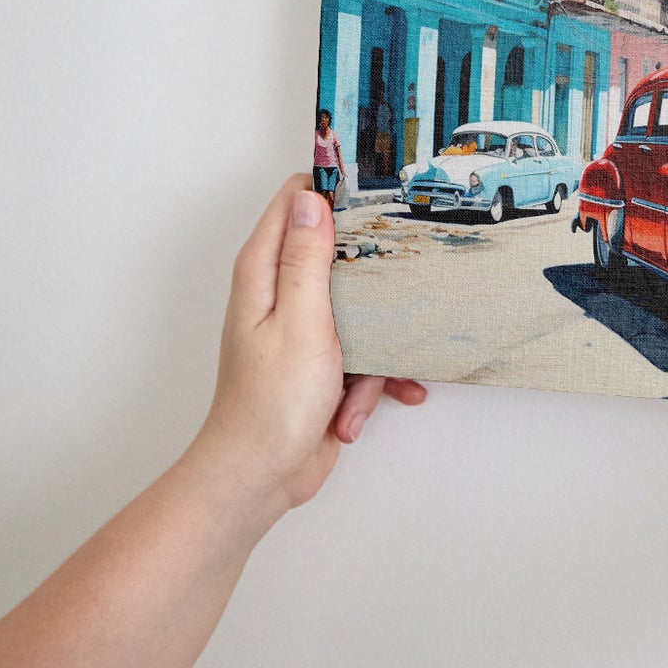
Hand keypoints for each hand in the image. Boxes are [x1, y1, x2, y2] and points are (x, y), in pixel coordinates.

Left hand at [189, 174, 425, 520]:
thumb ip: (307, 258)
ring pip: (360, 306)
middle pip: (337, 252)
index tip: (379, 192)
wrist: (261, 476)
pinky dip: (370, 381)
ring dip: (375, 344)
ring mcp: (302, 329)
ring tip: (369, 378)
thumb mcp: (301, 320)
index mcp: (263, 273)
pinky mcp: (322, 362)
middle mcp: (280, 294)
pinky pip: (363, 353)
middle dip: (375, 270)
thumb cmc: (272, 402)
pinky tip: (368, 406)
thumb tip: (312, 198)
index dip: (335, 191)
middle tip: (405, 275)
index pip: (296, 203)